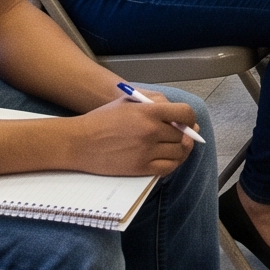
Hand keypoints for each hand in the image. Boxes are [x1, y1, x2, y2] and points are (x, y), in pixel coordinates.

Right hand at [72, 94, 197, 176]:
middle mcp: (151, 131)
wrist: (79, 142)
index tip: (187, 122)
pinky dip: (173, 163)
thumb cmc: (103, 119)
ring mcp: (146, 151)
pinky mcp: (140, 168)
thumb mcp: (129, 101)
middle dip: (183, 135)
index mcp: (149, 111)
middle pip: (182, 135)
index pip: (185, 114)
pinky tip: (168, 158)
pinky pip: (168, 168)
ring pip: (179, 153)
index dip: (190, 119)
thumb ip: (157, 103)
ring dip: (180, 150)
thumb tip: (183, 117)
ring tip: (174, 147)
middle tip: (178, 136)